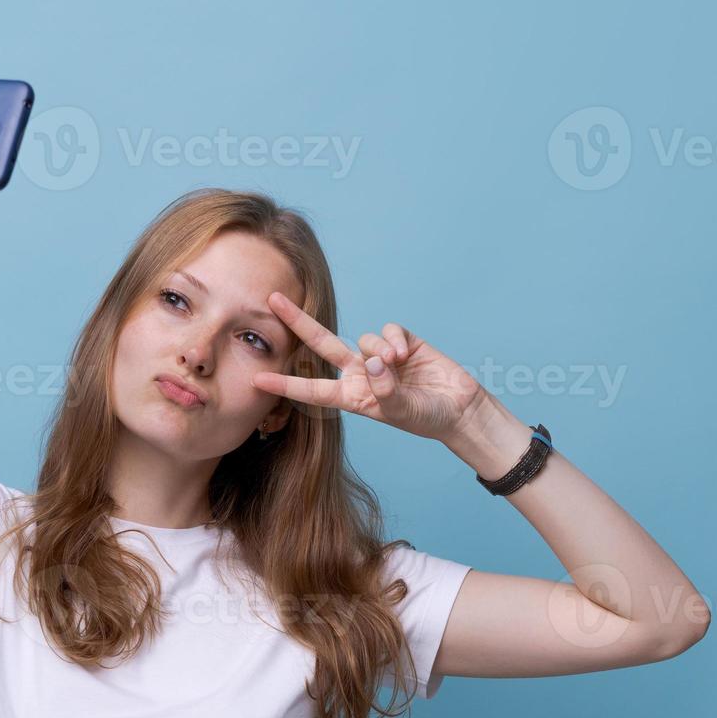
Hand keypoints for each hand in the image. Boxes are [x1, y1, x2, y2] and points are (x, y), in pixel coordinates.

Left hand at [250, 290, 485, 441]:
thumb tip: (374, 361)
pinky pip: (387, 330)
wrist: (459, 408)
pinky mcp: (401, 341)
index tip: (257, 380)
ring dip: (378, 349)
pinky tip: (407, 354)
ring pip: (363, 339)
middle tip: (272, 300)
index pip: (312, 390)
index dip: (285, 385)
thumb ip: (385, 389)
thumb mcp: (401, 412)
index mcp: (351, 396)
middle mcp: (359, 373)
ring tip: (398, 363)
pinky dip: (394, 340)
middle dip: (298, 322)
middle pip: (322, 344)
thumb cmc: (426, 417)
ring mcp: (379, 356)